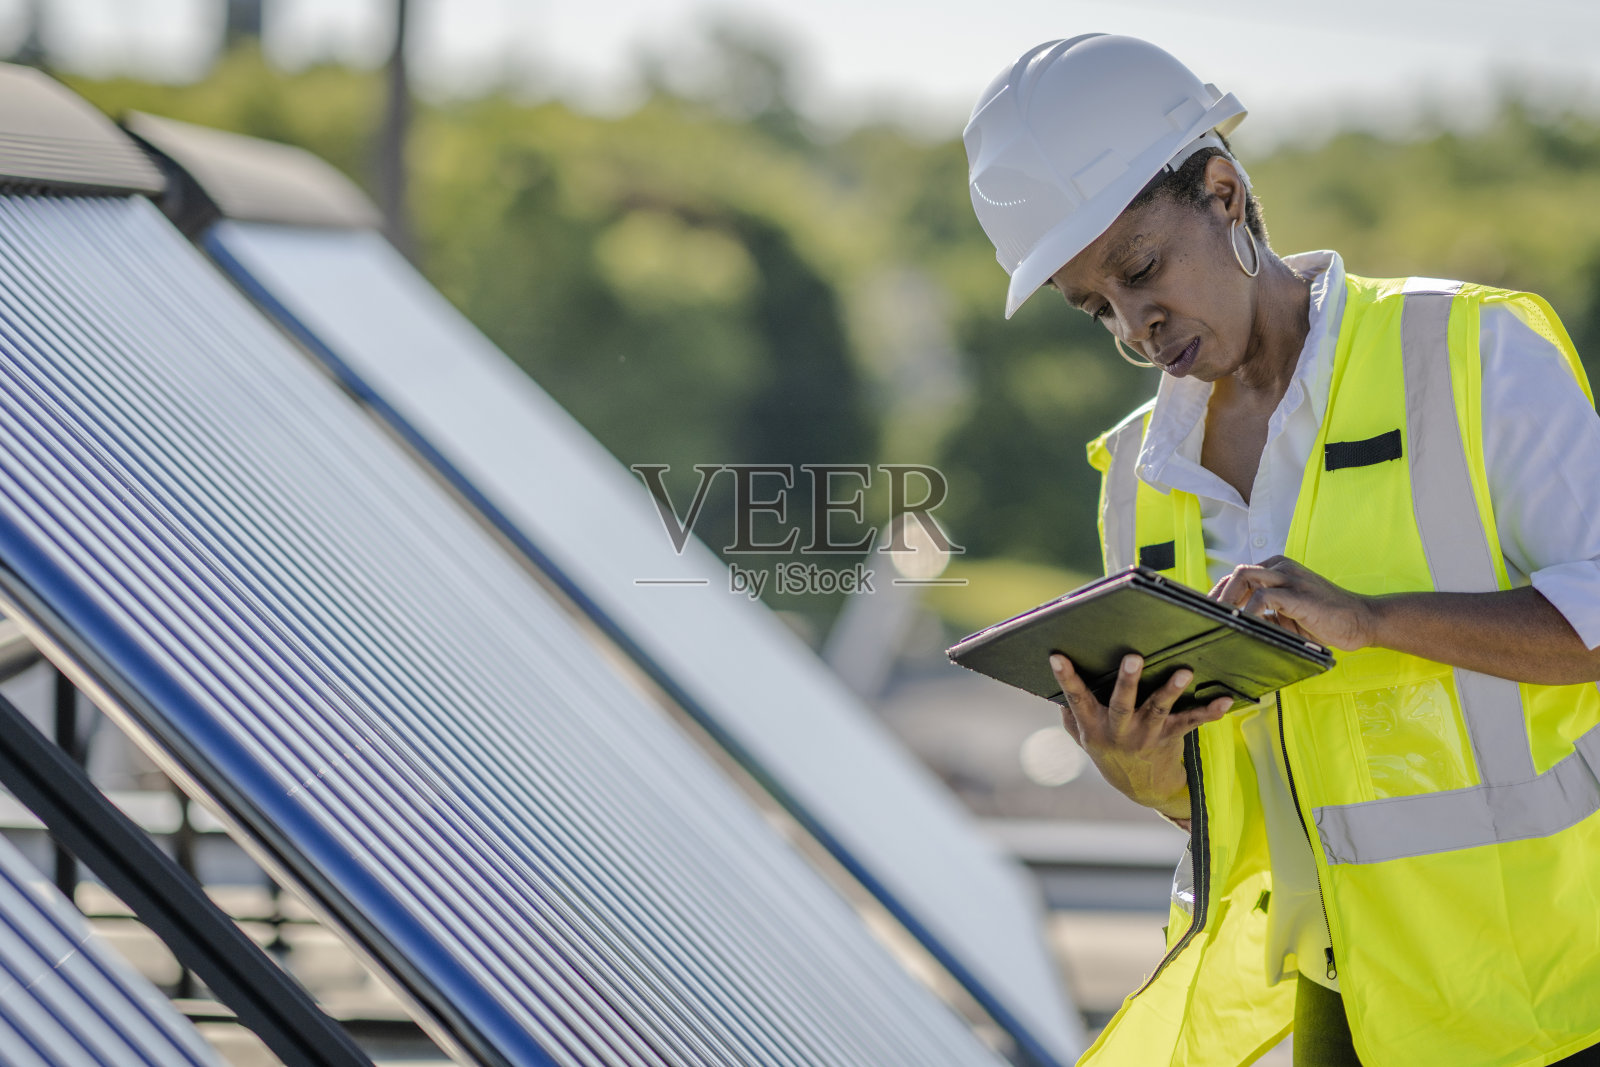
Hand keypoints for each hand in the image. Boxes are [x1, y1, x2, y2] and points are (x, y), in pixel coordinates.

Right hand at [1048, 651, 1233, 821]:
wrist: (1139, 786)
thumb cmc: (1107, 748)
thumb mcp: (1082, 735)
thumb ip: (1071, 711)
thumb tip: (1059, 678)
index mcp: (1093, 726)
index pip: (1076, 699)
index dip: (1066, 678)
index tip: (1057, 657)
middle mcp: (1119, 731)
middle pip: (1122, 704)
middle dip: (1127, 681)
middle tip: (1132, 657)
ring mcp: (1146, 735)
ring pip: (1159, 710)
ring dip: (1171, 690)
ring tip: (1183, 673)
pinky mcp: (1170, 737)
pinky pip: (1190, 723)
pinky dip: (1208, 712)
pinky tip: (1224, 701)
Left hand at [1209, 556, 1376, 649]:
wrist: (1362, 620)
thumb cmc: (1325, 620)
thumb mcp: (1288, 615)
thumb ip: (1264, 614)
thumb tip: (1234, 627)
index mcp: (1278, 570)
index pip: (1238, 576)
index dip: (1219, 594)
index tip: (1206, 614)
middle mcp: (1282, 568)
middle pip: (1238, 573)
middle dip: (1218, 597)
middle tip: (1208, 620)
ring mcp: (1291, 578)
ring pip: (1246, 576)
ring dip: (1228, 600)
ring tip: (1221, 622)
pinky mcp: (1299, 594)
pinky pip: (1264, 596)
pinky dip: (1249, 611)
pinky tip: (1245, 625)